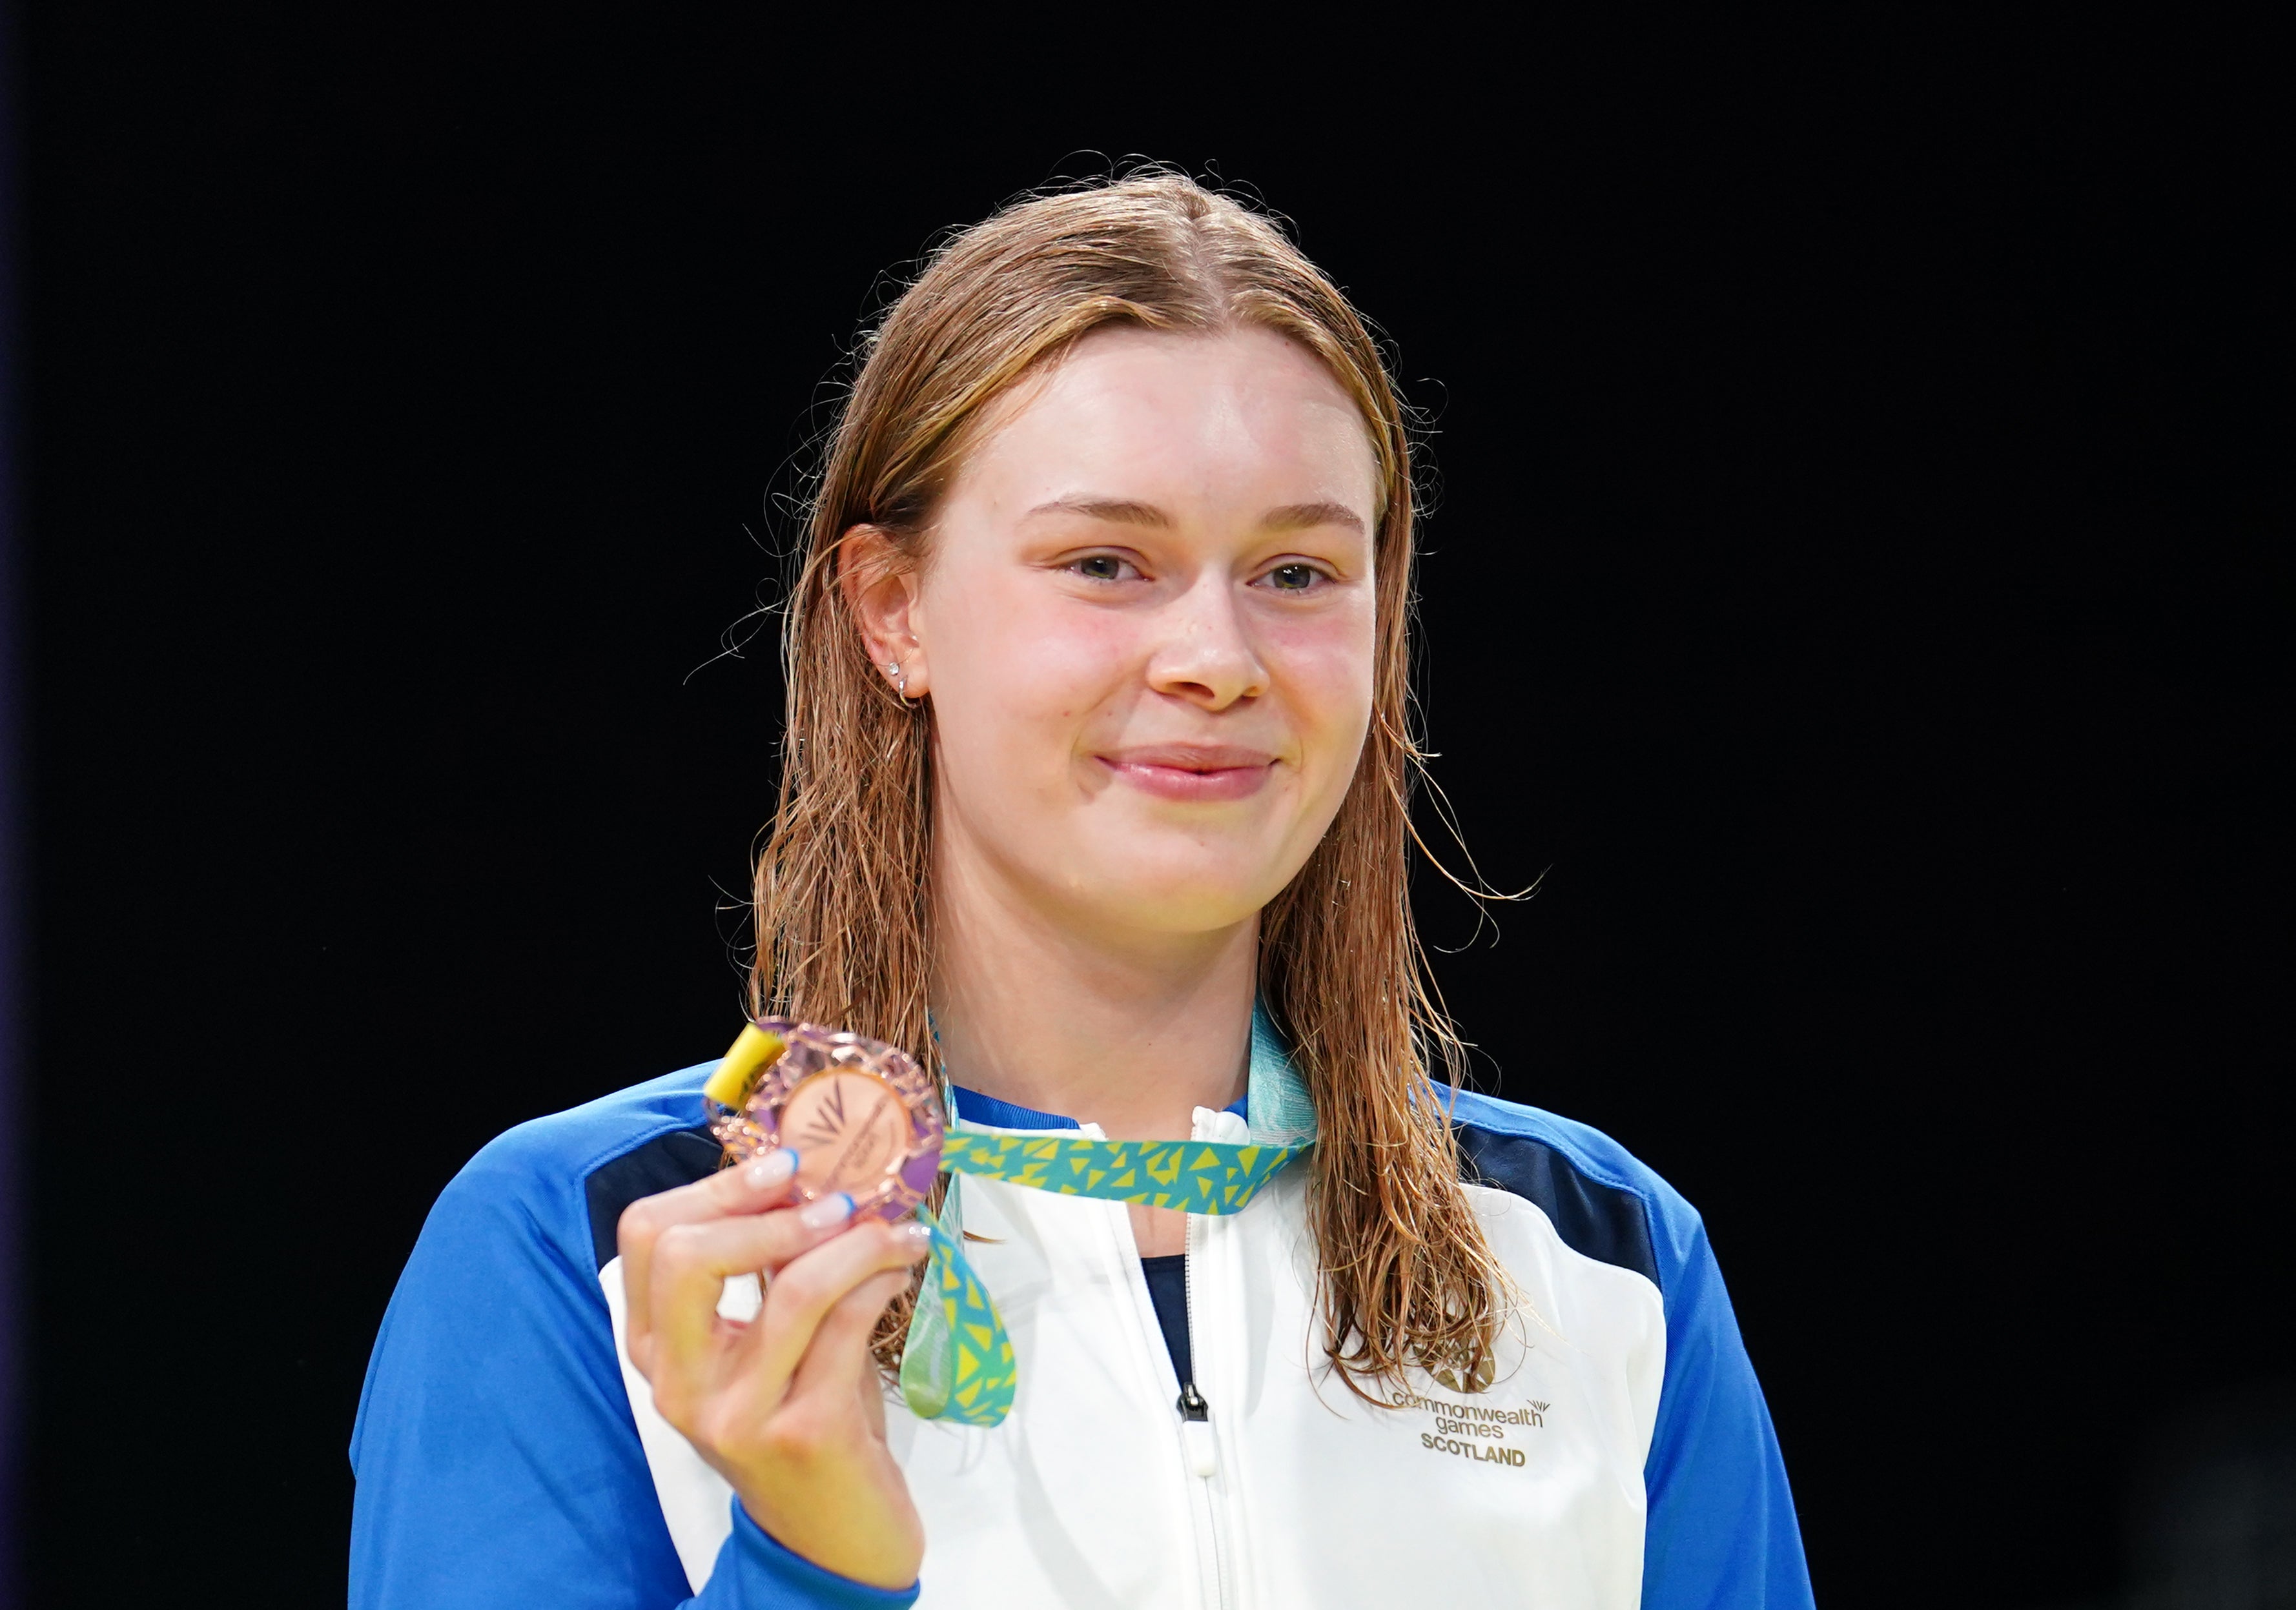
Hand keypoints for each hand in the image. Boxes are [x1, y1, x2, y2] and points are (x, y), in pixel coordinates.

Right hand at [617, 1152, 933, 1588]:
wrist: (834, 1539)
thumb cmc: (804, 1419)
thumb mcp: (770, 1343)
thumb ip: (771, 1269)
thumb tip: (812, 1173)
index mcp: (657, 1350)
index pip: (647, 1236)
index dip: (720, 1185)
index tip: (788, 1165)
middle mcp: (680, 1384)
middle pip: (687, 1255)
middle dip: (772, 1208)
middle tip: (838, 1198)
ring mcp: (736, 1414)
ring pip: (789, 1287)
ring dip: (856, 1243)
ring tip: (895, 1232)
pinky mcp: (802, 1433)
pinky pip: (845, 1326)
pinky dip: (880, 1281)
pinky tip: (901, 1272)